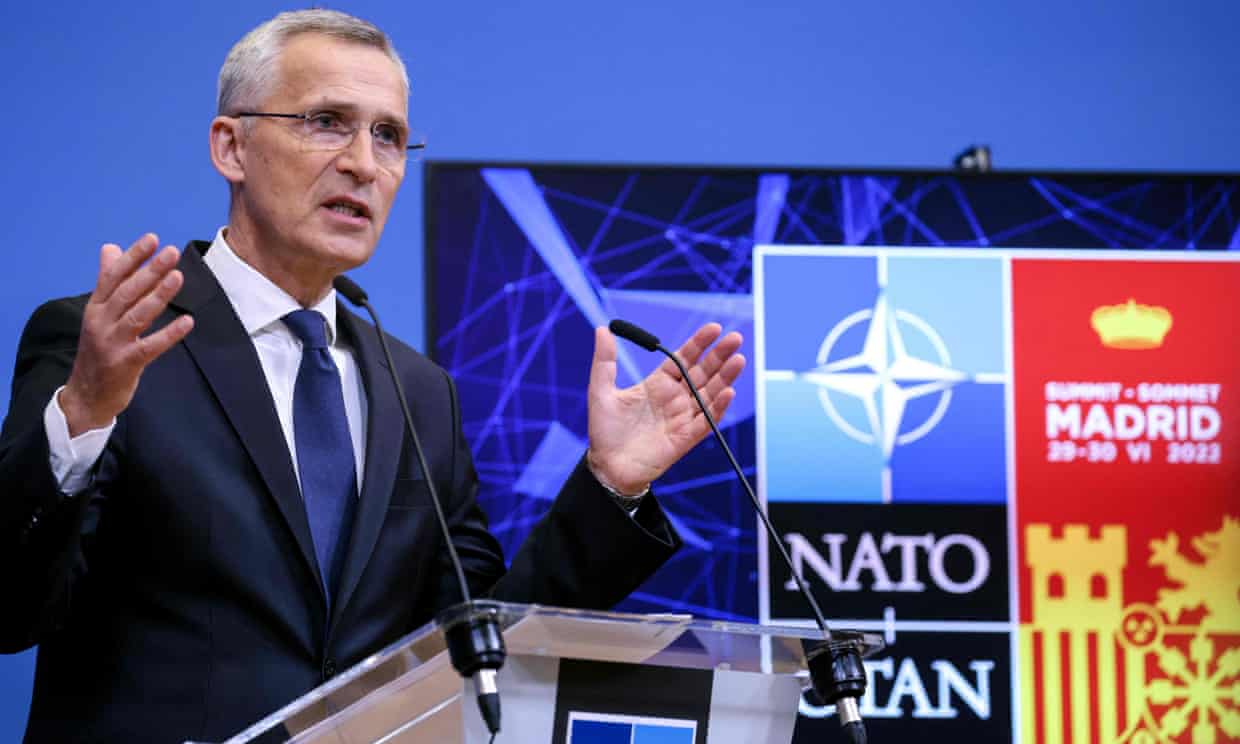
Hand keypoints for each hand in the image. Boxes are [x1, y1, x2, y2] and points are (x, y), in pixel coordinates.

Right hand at [59, 234, 194, 436]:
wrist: (86, 395)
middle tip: (172, 252)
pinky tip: (188, 321)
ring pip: (138, 315)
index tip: (153, 239)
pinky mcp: (125, 364)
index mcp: (95, 307)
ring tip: (178, 277)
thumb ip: (107, 281)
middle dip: (150, 270)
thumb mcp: (99, 314)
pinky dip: (170, 334)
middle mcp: (101, 322)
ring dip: (159, 295)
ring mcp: (112, 344)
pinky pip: (151, 346)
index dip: (133, 256)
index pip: (113, 276)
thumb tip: (111, 247)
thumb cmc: (99, 350)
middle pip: (127, 292)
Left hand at [586, 323, 744, 493]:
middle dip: (720, 355)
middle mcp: (674, 398)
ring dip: (725, 377)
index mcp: (658, 384)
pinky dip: (717, 407)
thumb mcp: (601, 391)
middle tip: (735, 338)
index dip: (700, 343)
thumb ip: (605, 361)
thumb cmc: (604, 431)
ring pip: (710, 393)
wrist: (607, 467)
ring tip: (738, 359)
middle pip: (703, 372)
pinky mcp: (686, 438)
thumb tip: (602, 329)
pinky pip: (706, 421)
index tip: (714, 328)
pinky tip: (727, 392)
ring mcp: (682, 418)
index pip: (684, 359)